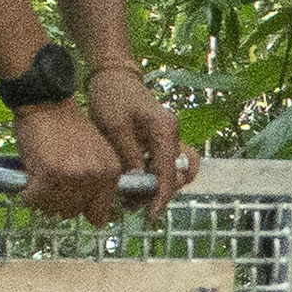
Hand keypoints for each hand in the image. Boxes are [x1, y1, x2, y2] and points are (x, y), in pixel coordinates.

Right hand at [11, 99, 123, 221]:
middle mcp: (95, 175)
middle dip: (58, 203)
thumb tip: (90, 215)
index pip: (99, 216)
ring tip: (39, 180)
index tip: (70, 199)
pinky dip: (27, 194)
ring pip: (53, 208)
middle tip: (49, 185)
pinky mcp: (49, 173)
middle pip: (73, 213)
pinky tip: (28, 182)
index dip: (81, 210)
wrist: (46, 100)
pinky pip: (34, 198)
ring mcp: (73, 175)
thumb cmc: (66, 127)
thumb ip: (95, 181)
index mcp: (110, 172)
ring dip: (42, 199)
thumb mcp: (94, 154)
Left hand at [86, 64, 189, 216]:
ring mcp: (169, 138)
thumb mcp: (114, 127)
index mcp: (165, 130)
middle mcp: (173, 135)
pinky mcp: (162, 141)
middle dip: (159, 193)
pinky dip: (153, 177)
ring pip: (174, 173)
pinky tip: (132, 181)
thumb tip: (140, 183)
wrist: (112, 76)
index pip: (169, 173)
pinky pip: (165, 165)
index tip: (149, 215)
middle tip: (132, 202)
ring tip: (130, 194)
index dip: (160, 197)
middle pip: (179, 175)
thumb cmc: (111, 97)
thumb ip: (130, 156)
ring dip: (157, 187)